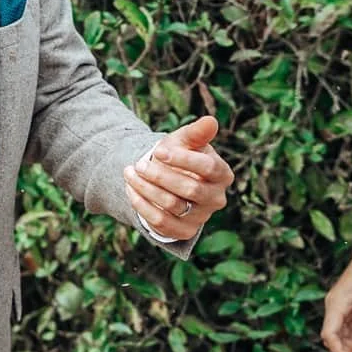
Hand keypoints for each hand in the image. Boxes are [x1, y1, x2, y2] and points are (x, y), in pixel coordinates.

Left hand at [123, 115, 231, 241]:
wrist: (166, 178)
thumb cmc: (179, 156)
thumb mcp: (185, 141)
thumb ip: (196, 132)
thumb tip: (211, 121)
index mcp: (222, 174)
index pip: (208, 168)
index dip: (183, 159)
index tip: (159, 151)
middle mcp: (216, 198)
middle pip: (190, 190)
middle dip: (161, 175)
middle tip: (139, 164)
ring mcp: (201, 217)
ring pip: (173, 205)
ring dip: (146, 188)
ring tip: (129, 172)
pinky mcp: (183, 231)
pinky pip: (161, 222)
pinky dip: (142, 205)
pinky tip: (131, 188)